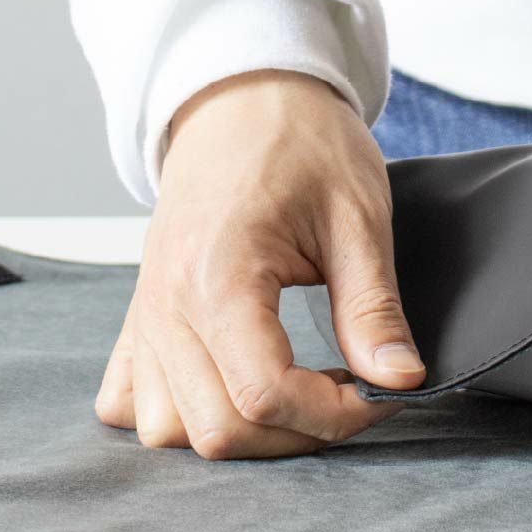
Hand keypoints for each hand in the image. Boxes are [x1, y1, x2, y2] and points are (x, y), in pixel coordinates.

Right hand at [95, 68, 425, 457]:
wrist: (241, 96)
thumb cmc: (301, 142)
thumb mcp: (356, 216)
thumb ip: (372, 308)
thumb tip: (401, 382)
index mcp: (218, 276)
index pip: (263, 395)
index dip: (331, 416)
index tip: (378, 395)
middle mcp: (166, 304)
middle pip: (216, 429)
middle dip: (293, 435)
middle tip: (347, 394)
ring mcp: (145, 312)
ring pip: (168, 428)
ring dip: (236, 430)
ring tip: (293, 391)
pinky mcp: (139, 313)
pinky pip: (130, 399)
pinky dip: (176, 411)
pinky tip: (229, 384)